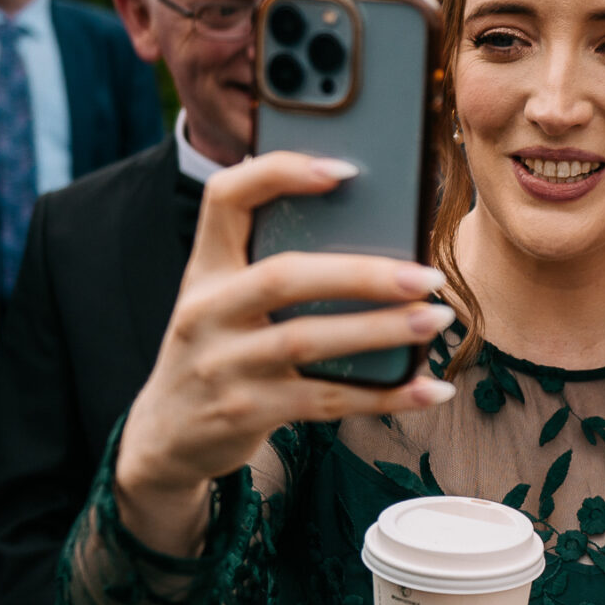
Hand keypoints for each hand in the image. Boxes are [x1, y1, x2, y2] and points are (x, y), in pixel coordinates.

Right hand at [115, 151, 456, 552]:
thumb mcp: (222, 302)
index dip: (279, 173)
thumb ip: (270, 268)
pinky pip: (326, 402)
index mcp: (205, 269)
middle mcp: (206, 310)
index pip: (225, 197)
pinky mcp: (245, 413)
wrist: (167, 436)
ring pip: (308, 341)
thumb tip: (376, 241)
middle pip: (285, 277)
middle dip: (362, 273)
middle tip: (427, 274)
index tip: (344, 168)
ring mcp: (222, 365)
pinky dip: (385, 397)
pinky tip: (429, 388)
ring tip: (436, 319)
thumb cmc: (219, 351)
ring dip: (381, 331)